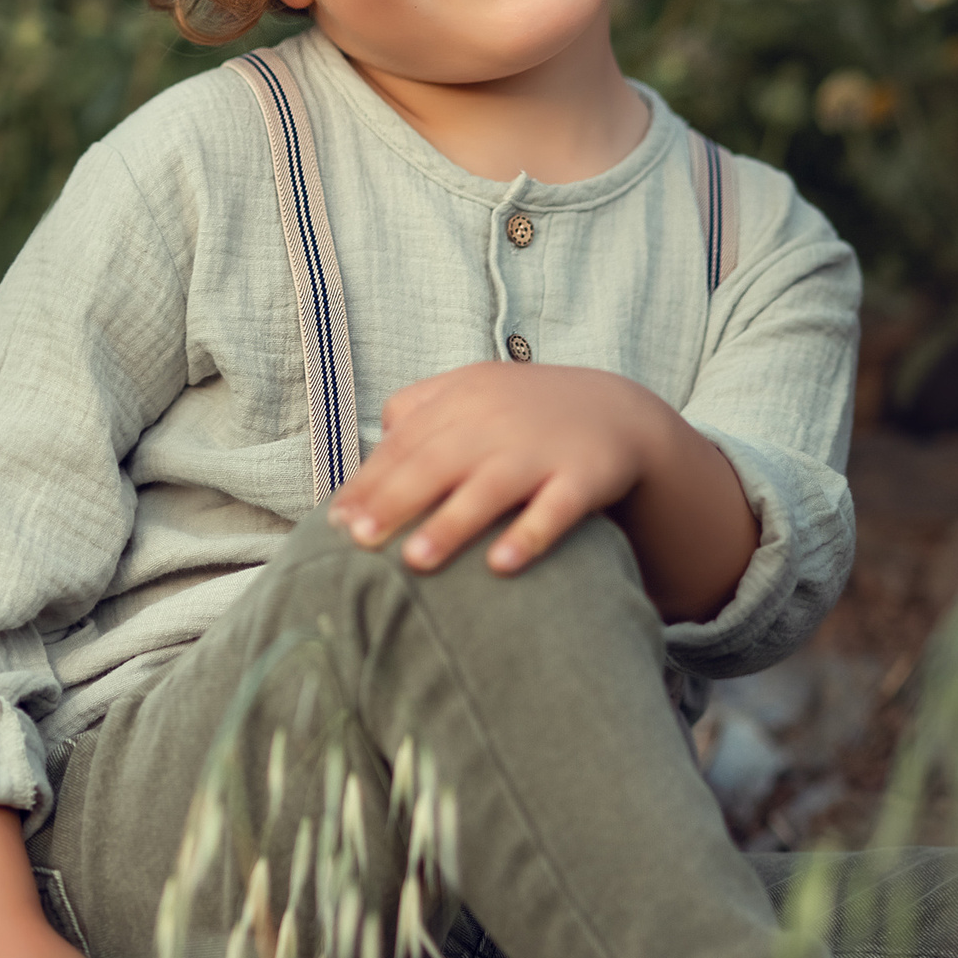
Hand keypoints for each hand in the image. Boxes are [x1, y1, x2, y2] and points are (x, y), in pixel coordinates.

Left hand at [330, 360, 659, 573]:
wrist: (620, 412)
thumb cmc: (527, 412)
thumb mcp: (475, 391)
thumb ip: (420, 409)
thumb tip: (370, 447)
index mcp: (464, 400)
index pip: (406, 442)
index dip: (370, 482)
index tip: (336, 522)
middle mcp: (498, 421)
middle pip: (438, 462)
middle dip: (396, 501)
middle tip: (359, 541)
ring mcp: (542, 449)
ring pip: (492, 487)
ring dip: (453, 523)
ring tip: (416, 561)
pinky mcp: (585, 476)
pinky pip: (556, 508)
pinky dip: (530, 534)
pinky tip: (502, 566)